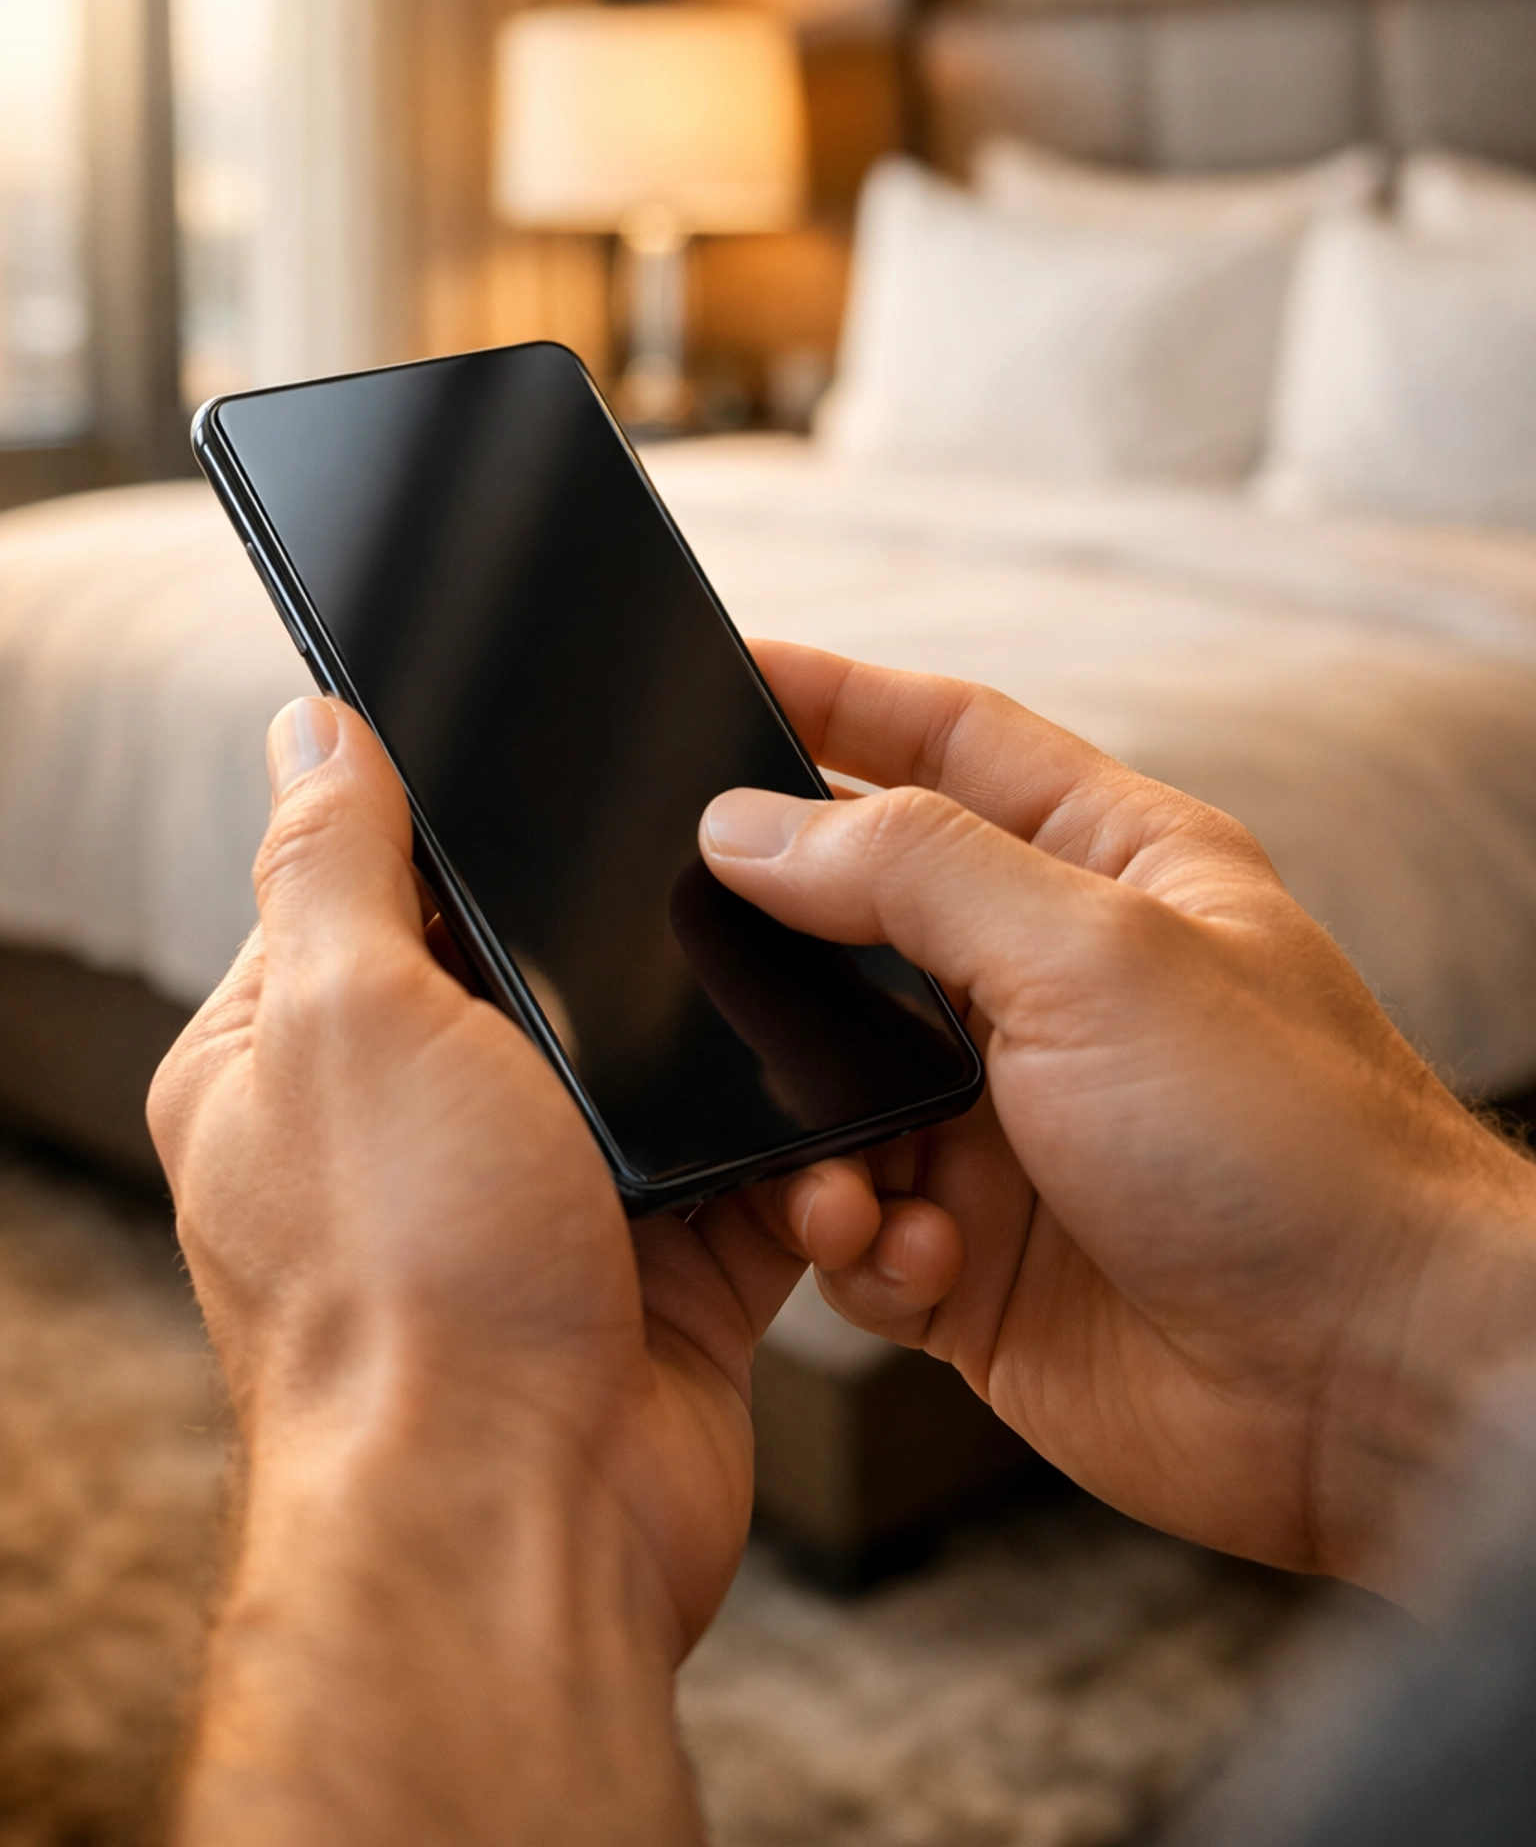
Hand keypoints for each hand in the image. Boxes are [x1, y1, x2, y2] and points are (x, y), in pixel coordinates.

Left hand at [150, 697, 805, 1845]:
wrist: (523, 1527)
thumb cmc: (409, 1285)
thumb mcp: (349, 1018)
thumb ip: (333, 860)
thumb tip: (311, 724)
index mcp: (296, 1062)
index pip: (378, 890)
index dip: (474, 830)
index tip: (571, 774)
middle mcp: (414, 1136)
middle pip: (552, 979)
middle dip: (640, 953)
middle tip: (733, 890)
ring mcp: (542, 1213)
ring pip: (672, 1081)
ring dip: (744, 1073)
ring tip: (802, 1039)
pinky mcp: (658, 1284)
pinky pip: (753, 1189)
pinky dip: (803, 1180)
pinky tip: (831, 1171)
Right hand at [704, 644, 1535, 1595]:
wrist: (1367, 1387)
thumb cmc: (1291, 1146)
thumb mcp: (1093, 956)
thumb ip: (911, 872)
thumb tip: (751, 826)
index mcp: (1108, 869)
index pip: (947, 741)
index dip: (833, 698)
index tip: (721, 670)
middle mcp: (1050, 986)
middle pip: (863, 915)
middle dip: (775, 936)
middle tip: (680, 933)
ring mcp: (1009, 1123)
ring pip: (829, 1088)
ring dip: (808, 1132)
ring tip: (844, 1176)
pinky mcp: (979, 1253)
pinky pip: (854, 1227)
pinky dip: (857, 1243)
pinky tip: (921, 1260)